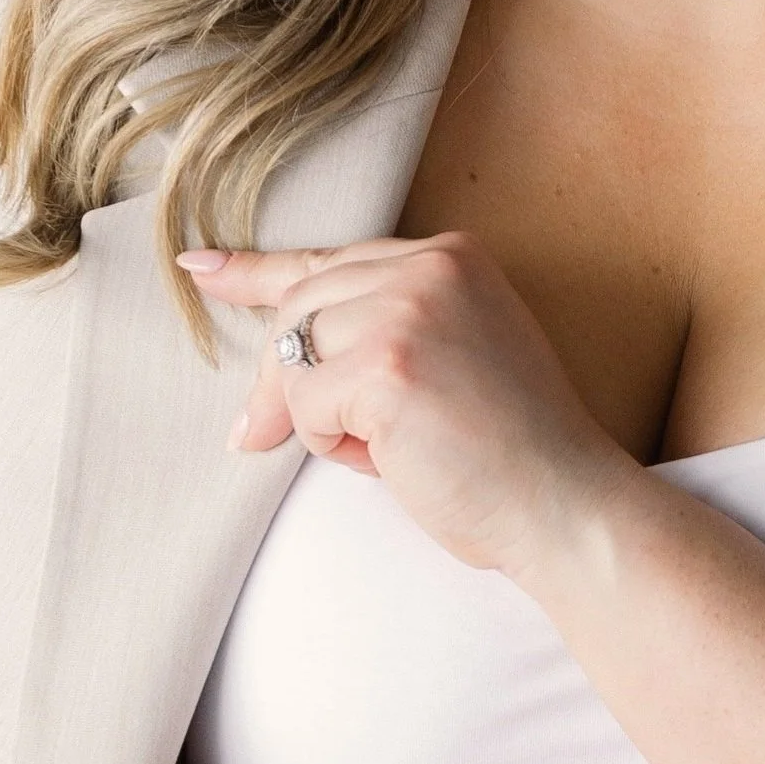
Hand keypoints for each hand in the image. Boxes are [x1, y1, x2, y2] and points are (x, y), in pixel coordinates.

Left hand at [181, 232, 629, 574]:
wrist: (563, 506)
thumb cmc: (509, 455)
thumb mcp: (448, 363)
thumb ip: (380, 331)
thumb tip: (276, 356)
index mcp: (453, 257)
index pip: (331, 260)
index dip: (259, 273)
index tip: (201, 270)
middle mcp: (431, 266)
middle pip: (300, 307)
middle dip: (280, 382)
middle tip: (260, 438)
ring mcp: (409, 309)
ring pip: (296, 355)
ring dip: (321, 418)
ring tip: (388, 449)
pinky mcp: (386, 363)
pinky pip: (303, 405)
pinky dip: (330, 446)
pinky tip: (391, 459)